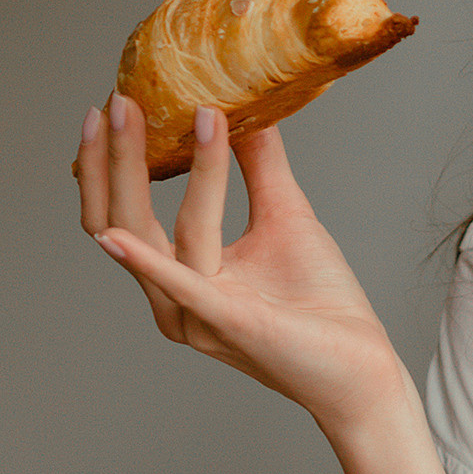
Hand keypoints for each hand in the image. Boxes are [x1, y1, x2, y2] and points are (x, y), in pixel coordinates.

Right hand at [77, 95, 404, 444]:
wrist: (361, 369)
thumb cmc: (322, 304)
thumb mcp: (286, 214)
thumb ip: (260, 162)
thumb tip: (244, 104)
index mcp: (178, 275)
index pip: (121, 212)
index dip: (111, 161)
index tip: (116, 105)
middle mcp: (173, 299)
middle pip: (119, 220)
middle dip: (115, 159)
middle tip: (119, 103)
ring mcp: (196, 315)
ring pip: (158, 236)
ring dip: (149, 175)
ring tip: (160, 117)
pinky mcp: (229, 324)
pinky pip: (182, 287)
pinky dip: (148, 261)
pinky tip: (118, 237)